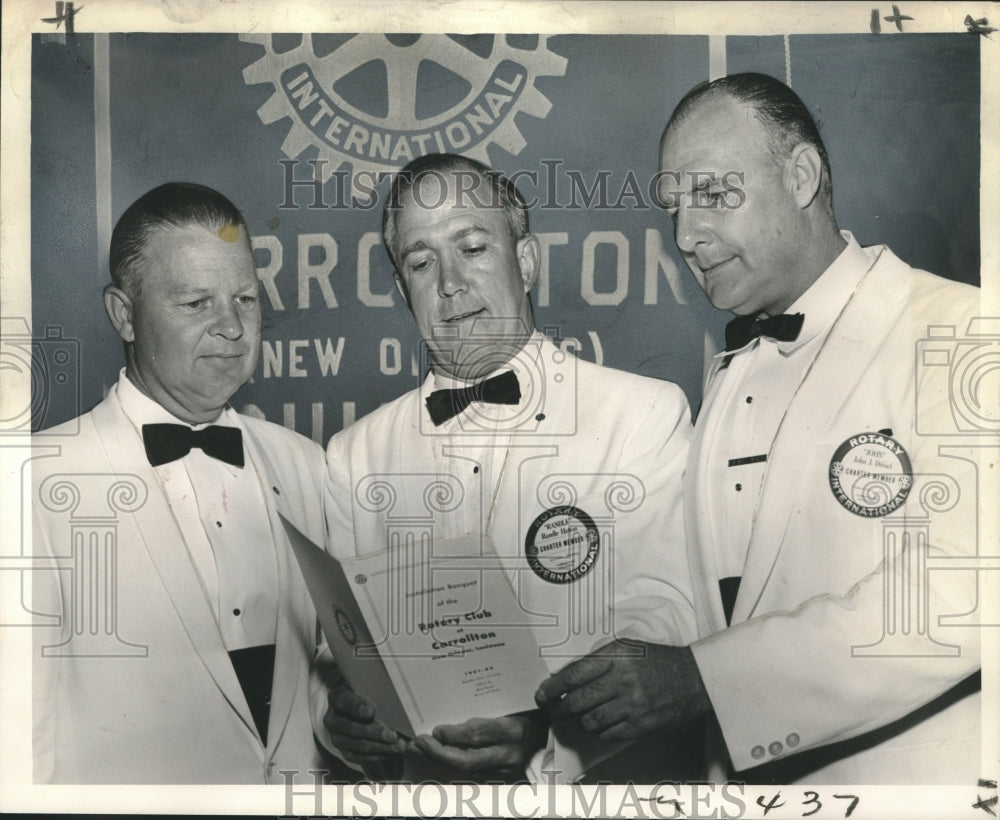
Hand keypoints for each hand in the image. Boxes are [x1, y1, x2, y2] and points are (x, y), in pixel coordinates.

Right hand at [323, 686, 407, 767]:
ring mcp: (337, 738)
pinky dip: (380, 756)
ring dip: (382, 748)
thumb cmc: (365, 692)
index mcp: (336, 698)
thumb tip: (392, 698)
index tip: (371, 711)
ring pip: (359, 746)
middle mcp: (333, 720)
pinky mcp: (345, 752)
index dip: (357, 707)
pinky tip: (395, 753)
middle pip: (353, 728)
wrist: (353, 708)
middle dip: (376, 733)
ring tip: (400, 747)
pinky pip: (362, 757)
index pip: (345, 702)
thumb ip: (373, 691)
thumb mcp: (364, 686)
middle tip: (393, 735)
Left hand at [413, 711, 547, 782]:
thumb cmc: (532, 712)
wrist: (554, 734)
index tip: (436, 730)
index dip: (453, 735)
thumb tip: (455, 705)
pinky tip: (440, 757)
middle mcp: (509, 753)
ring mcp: (506, 770)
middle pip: (467, 760)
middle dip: (439, 753)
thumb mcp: (515, 702)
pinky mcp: (504, 779)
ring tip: (422, 750)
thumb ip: (490, 706)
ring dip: (442, 761)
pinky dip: (455, 766)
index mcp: (513, 730)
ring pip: (467, 771)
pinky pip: (474, 773)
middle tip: (420, 743)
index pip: (477, 735)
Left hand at [534, 641, 711, 742]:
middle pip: (577, 702)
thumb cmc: (658, 662)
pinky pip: (608, 734)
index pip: (574, 675)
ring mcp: (632, 705)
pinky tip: (602, 724)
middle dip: (561, 709)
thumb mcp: (627, 649)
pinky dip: (600, 731)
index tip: (543, 694)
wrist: (694, 679)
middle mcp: (623, 680)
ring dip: (580, 721)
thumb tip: (566, 678)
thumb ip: (598, 662)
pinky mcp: (641, 725)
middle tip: (555, 710)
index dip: (553, 687)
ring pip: (590, 721)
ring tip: (580, 717)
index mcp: (616, 657)